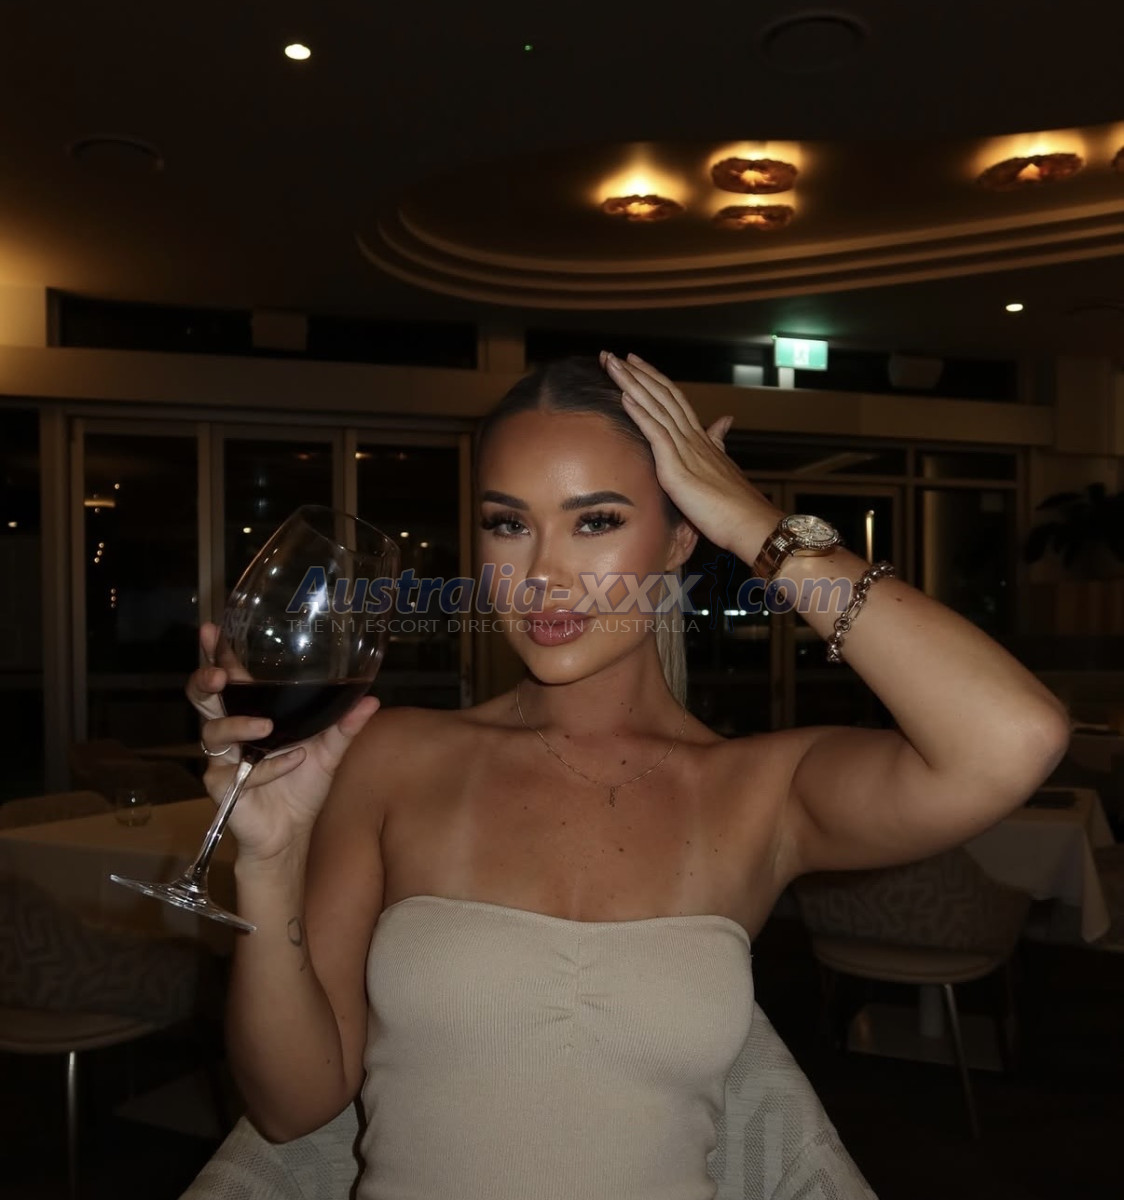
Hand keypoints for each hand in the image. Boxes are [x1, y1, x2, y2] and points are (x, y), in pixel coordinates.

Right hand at [187, 622, 378, 863]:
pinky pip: (238, 772)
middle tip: (220, 675)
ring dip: (239, 724)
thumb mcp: (329, 752)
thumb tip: (371, 698)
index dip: (214, 653)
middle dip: (205, 680)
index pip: (228, 678)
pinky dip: (269, 767)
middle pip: (202, 698)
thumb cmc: (301, 786)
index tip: (211, 629)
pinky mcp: (222, 788)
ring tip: (267, 726)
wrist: (290, 834)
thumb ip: (345, 725)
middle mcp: (232, 732)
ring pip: (212, 732)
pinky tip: (293, 763)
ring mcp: (223, 760)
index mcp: (251, 713)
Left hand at [600, 351, 778, 551]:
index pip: (673, 399)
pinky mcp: (677, 468)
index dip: (653, 378)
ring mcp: (685, 450)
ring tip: (611, 364)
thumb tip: (724, 421)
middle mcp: (692, 437)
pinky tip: (624, 396)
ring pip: (656, 406)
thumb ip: (718, 441)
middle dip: (635, 373)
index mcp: (700, 438)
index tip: (633, 362)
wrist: (750, 522)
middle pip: (661, 395)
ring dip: (631, 383)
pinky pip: (656, 433)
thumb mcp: (723, 465)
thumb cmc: (736, 503)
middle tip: (611, 355)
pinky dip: (639, 412)